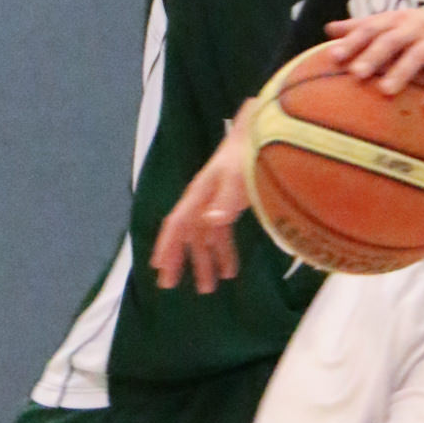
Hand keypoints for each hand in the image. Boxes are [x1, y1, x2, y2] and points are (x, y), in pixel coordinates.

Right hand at [151, 122, 251, 293]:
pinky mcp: (231, 204)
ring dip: (204, 261)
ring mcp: (216, 202)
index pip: (177, 223)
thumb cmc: (249, 154)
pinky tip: (230, 270)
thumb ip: (227, 199)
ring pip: (204, 237)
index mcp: (200, 193)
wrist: (265, 134)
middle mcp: (203, 199)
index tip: (158, 268)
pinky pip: (221, 233)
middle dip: (179, 259)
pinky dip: (224, 252)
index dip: (166, 245)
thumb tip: (210, 220)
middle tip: (171, 285)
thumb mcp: (239, 177)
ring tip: (208, 288)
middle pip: (186, 234)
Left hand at [324, 9, 423, 108]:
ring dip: (401, 72)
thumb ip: (365, 26)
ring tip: (385, 90)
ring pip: (418, 55)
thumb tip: (329, 29)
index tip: (334, 56)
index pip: (372, 28)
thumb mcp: (397, 22)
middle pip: (392, 40)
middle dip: (373, 56)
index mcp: (399, 20)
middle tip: (356, 73)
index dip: (353, 41)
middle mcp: (418, 27)